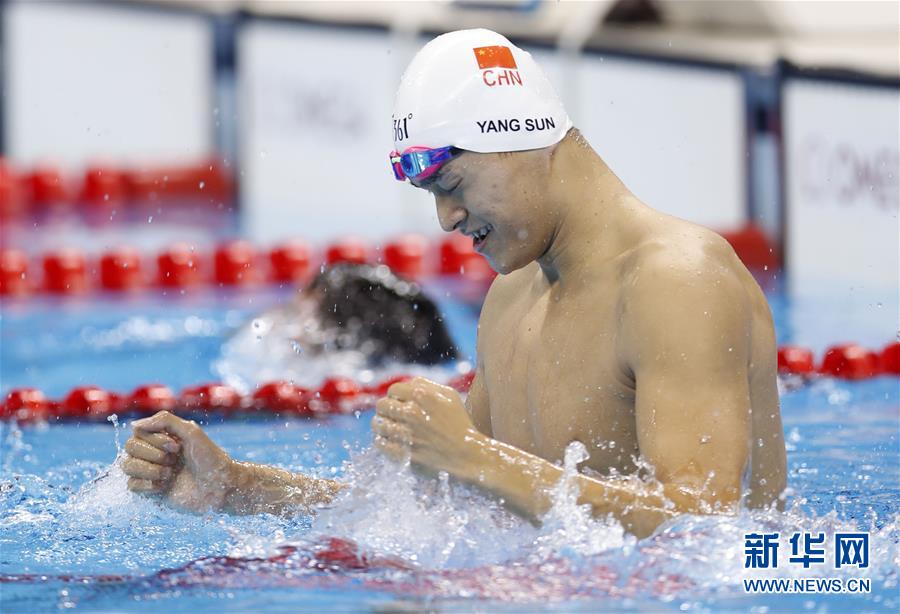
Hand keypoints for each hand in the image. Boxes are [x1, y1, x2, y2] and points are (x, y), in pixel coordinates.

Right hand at [122, 411, 236, 512]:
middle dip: (153, 454)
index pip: (138, 431)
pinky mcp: (150, 491)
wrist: (219, 486)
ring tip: (169, 474)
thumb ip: (165, 421)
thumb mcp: (191, 432)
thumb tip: (134, 424)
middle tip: (174, 460)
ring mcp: (151, 472)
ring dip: (149, 469)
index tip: (177, 446)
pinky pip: (131, 485)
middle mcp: (154, 453)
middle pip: (130, 447)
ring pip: (127, 466)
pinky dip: (147, 485)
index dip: (154, 439)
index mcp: (163, 437)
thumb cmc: (210, 458)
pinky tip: (164, 487)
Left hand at [373, 377, 483, 478]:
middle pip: (381, 405)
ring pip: (377, 424)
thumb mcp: (450, 397)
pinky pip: (379, 443)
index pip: (393, 390)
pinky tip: (393, 442)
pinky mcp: (401, 453)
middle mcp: (412, 413)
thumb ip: (427, 385)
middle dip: (387, 409)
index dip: (396, 396)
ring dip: (383, 425)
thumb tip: (408, 383)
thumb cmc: (459, 424)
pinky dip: (384, 441)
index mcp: (422, 396)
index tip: (400, 403)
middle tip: (394, 416)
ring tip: (393, 429)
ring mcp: (405, 434)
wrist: (467, 457)